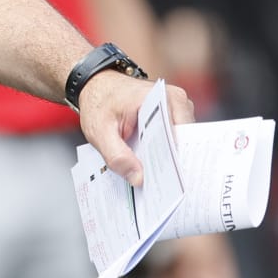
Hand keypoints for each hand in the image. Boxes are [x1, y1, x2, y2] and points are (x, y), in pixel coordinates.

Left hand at [75, 71, 194, 186]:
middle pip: (182, 141)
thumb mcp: (99, 130)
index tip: (169, 185)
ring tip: (157, 186)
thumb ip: (116, 155)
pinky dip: (163, 155)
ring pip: (179, 143)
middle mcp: (175, 101)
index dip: (173, 162)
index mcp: (160, 98)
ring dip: (168, 162)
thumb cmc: (98, 103)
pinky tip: (152, 171)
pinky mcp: (172, 117)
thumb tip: (139, 179)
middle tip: (161, 192)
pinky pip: (173, 140)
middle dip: (172, 166)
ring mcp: (176, 108)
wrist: (95, 85)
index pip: (176, 136)